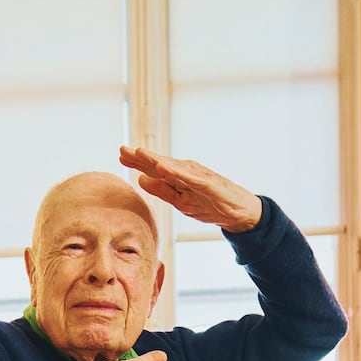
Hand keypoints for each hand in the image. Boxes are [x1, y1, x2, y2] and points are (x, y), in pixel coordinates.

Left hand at [119, 145, 262, 232]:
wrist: (239, 211)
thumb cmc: (211, 204)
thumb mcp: (181, 201)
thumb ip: (162, 191)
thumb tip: (140, 181)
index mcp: (179, 178)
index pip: (155, 169)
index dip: (138, 162)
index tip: (120, 155)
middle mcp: (187, 173)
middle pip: (161, 164)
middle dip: (142, 157)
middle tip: (122, 149)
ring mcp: (198, 177)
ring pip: (173, 168)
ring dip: (156, 160)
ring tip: (139, 153)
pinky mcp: (209, 184)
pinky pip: (190, 179)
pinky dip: (177, 173)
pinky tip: (164, 169)